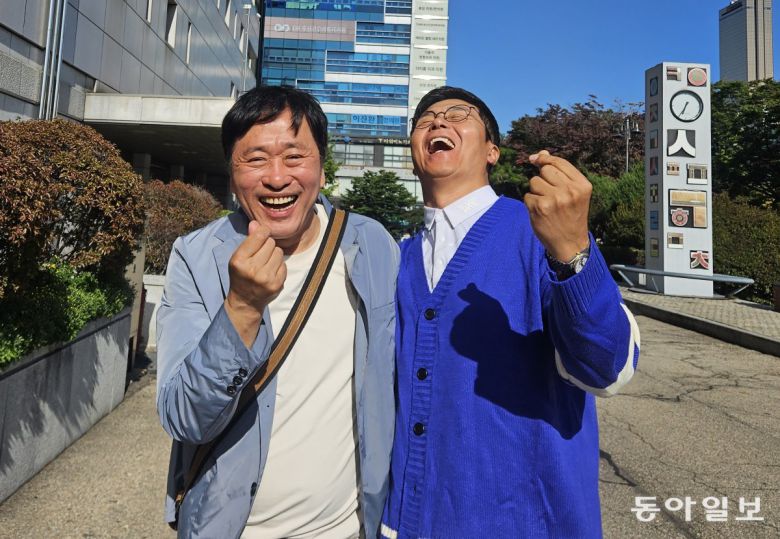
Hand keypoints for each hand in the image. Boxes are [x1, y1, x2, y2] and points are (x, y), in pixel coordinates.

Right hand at [224, 221, 286, 345]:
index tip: (263, 233)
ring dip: (274, 255)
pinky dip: (279, 265)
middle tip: (261, 254)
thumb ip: (249, 240)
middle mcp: (252, 269)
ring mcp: (266, 278)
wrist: (245, 301)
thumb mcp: (238, 257)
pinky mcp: (277, 284)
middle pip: (271, 243)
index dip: (263, 231)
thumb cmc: (241, 275)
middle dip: (267, 245)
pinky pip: (284, 264)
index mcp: (239, 260)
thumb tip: (256, 223)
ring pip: (279, 252)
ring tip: (266, 263)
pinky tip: (271, 271)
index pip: (259, 236)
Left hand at [524, 150, 591, 261]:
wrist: (570, 243)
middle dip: (542, 178)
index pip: (559, 162)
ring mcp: (554, 199)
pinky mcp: (540, 208)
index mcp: (582, 185)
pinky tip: (540, 212)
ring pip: (534, 182)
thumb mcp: (574, 194)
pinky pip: (527, 196)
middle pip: (545, 170)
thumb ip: (560, 173)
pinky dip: (531, 203)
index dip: (545, 159)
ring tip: (546, 204)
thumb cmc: (571, 216)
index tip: (536, 159)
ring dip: (536, 191)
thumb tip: (541, 153)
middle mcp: (570, 190)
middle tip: (549, 193)